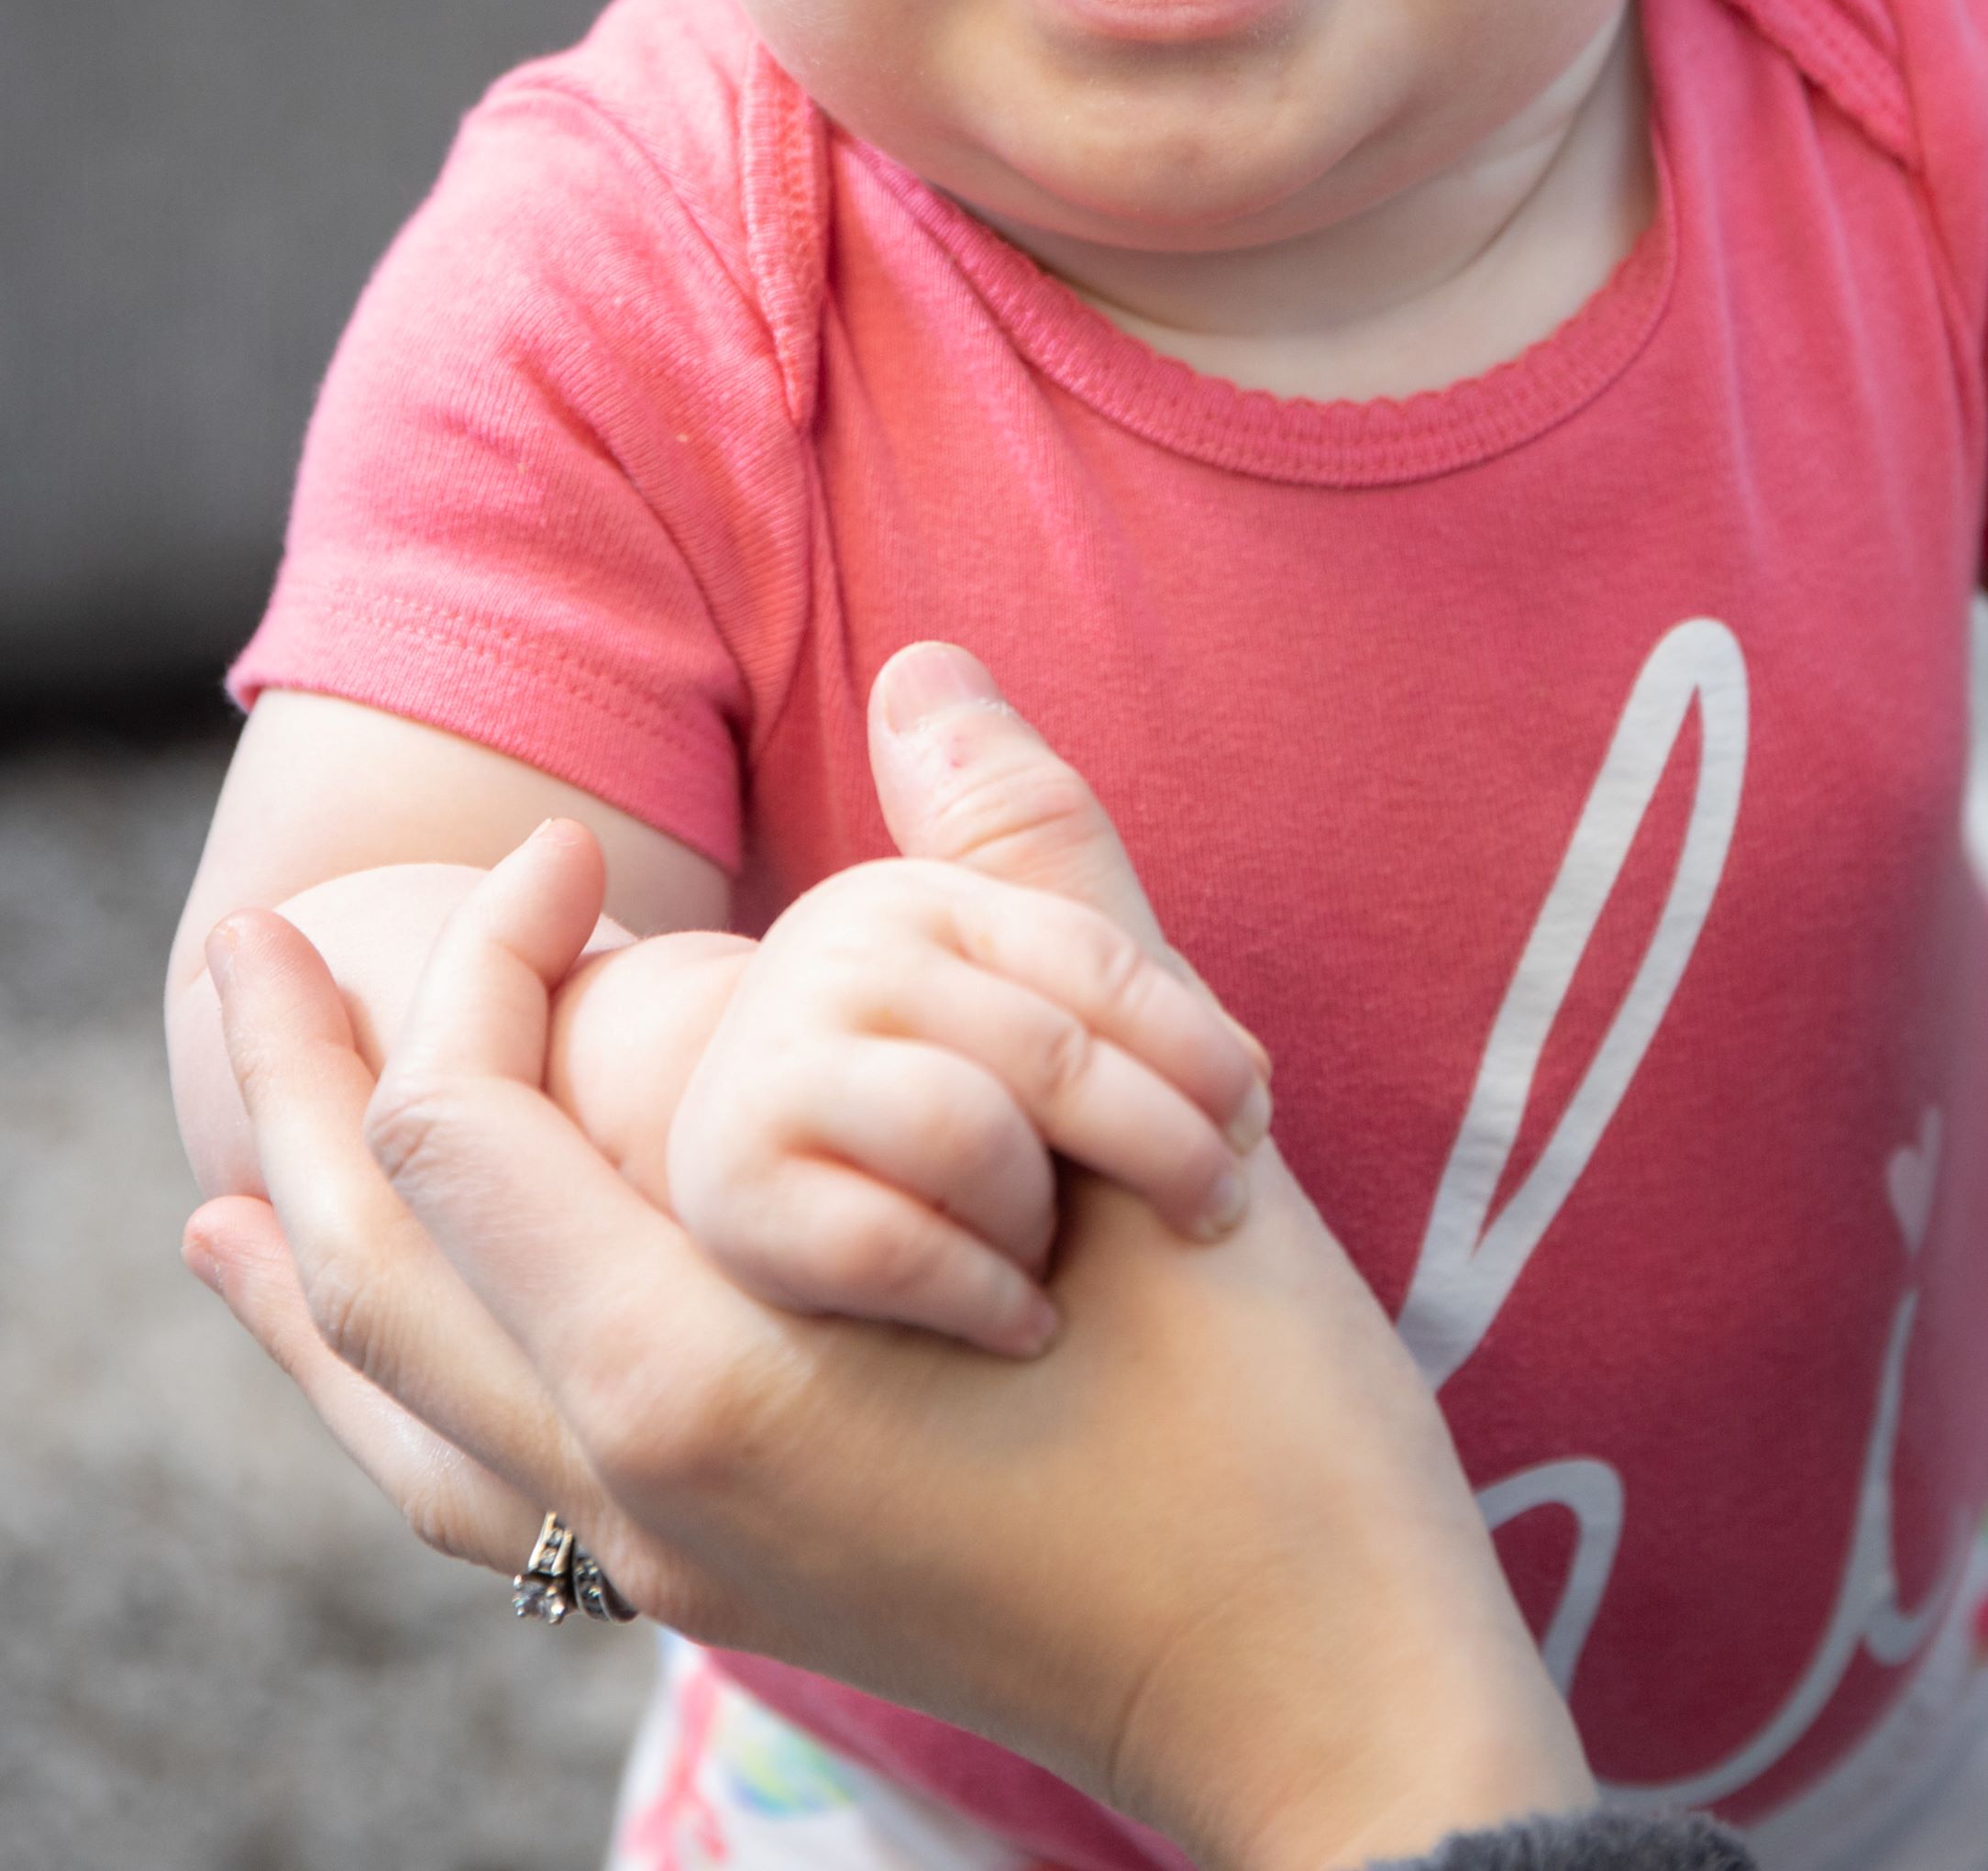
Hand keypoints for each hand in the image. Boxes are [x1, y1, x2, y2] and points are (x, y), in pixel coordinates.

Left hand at [177, 659, 1591, 1870]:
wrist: (1322, 1704)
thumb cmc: (1268, 1428)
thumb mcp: (1155, 1125)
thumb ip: (1035, 879)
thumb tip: (933, 671)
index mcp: (696, 1381)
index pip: (458, 1131)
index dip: (480, 963)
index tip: (566, 862)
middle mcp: (631, 1494)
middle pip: (359, 1268)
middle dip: (295, 1090)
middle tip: (249, 942)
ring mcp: (662, 1570)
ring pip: (393, 1408)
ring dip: (307, 1258)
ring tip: (226, 1169)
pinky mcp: (715, 1598)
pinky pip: (471, 1495)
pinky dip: (387, 1399)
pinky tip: (374, 1359)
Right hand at [663, 646, 1277, 1352]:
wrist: (821, 1244)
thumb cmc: (976, 1124)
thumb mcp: (1033, 992)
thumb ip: (1026, 838)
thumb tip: (922, 662)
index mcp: (913, 900)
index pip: (1098, 963)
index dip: (1201, 1056)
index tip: (1255, 1128)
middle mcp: (824, 959)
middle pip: (1051, 1053)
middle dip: (1159, 1150)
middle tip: (1211, 1216)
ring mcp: (760, 1075)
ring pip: (974, 1134)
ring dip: (1048, 1223)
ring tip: (1060, 1261)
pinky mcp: (732, 1198)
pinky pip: (902, 1247)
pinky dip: (991, 1299)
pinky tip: (1024, 1326)